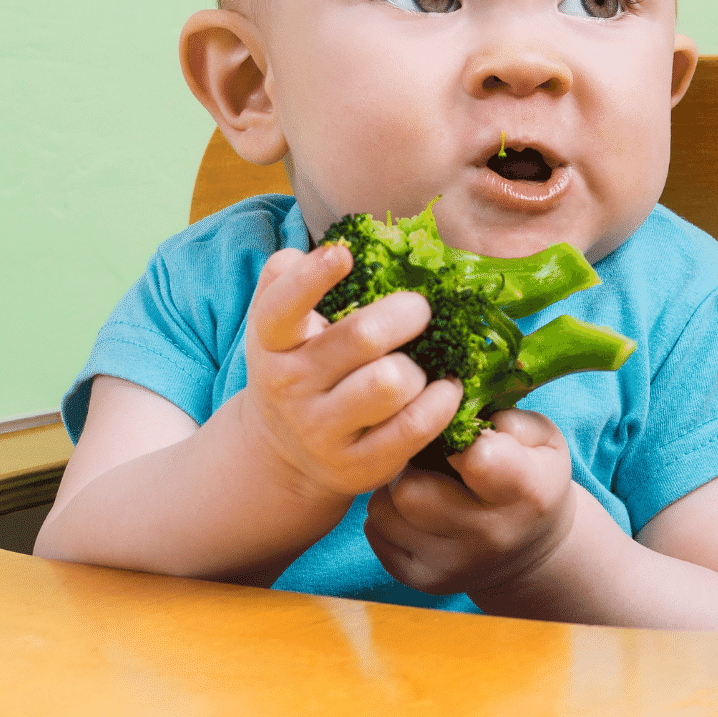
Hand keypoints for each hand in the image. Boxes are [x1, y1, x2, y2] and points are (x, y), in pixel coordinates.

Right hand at [239, 245, 462, 502]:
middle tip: (419, 309)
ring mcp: (323, 431)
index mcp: (271, 344)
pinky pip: (415, 426)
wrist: (284, 455)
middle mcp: (291, 387)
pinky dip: (442, 401)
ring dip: (419, 366)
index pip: (281, 308)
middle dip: (405, 314)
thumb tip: (314, 252)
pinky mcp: (359, 465)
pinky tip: (446, 389)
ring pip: (392, 383)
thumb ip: (286, 282)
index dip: (311, 278)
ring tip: (421, 363)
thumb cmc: (298, 369)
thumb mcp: (279, 329)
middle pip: (362, 338)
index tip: (344, 254)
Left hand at [362, 409, 576, 598]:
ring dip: (392, 486)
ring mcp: (452, 564)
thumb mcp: (544, 439)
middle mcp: (489, 535)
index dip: (459, 432)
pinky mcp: (422, 580)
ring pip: (384, 511)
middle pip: (412, 490)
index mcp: (526, 493)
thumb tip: (461, 411)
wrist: (530, 548)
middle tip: (423, 452)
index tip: (461, 431)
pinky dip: (386, 515)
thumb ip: (510, 417)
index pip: (478, 459)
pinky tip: (411, 507)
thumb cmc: (533, 477)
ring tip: (416, 477)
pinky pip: (376, 534)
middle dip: (410, 463)